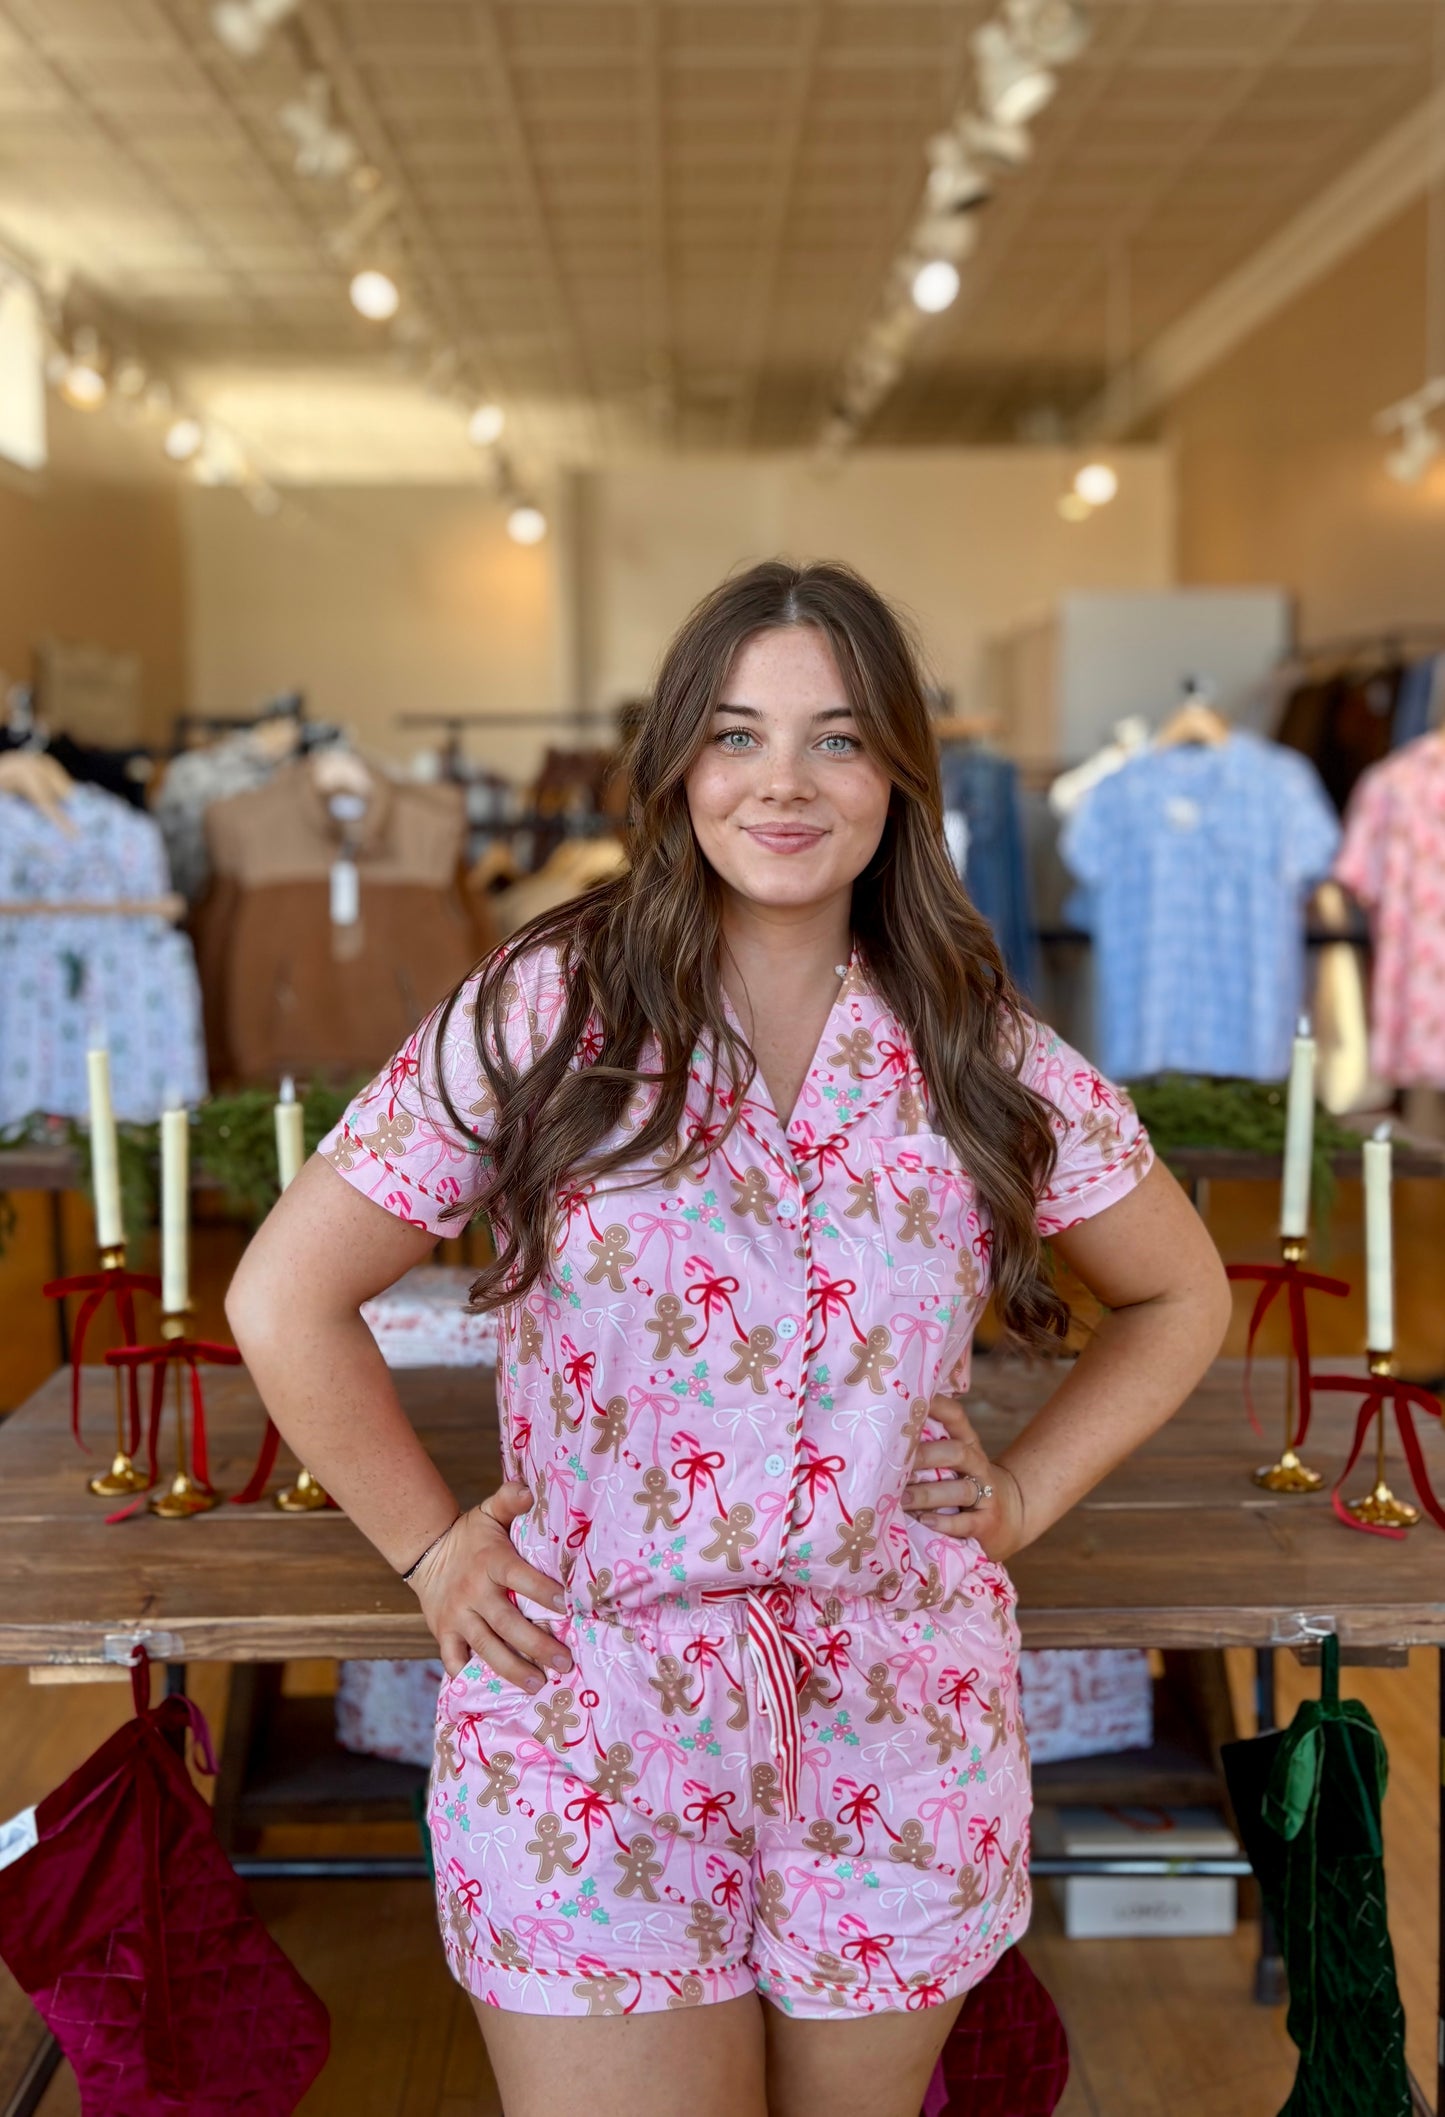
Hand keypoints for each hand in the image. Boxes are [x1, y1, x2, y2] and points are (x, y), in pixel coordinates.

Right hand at [409, 1481, 572, 1686]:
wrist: (427, 1553)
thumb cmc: (472, 1536)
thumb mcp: (489, 1513)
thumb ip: (510, 1500)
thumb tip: (529, 1491)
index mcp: (491, 1562)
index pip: (518, 1577)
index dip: (541, 1591)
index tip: (566, 1606)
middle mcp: (473, 1592)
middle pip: (507, 1623)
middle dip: (537, 1645)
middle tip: (564, 1662)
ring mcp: (457, 1616)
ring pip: (486, 1647)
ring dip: (512, 1668)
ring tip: (537, 1684)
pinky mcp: (444, 1633)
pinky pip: (454, 1659)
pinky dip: (470, 1675)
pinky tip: (494, 1692)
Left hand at [901, 1394, 1026, 1563]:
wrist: (1006, 1516)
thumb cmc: (962, 1484)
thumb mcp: (950, 1461)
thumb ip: (925, 1444)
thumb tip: (879, 1433)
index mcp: (967, 1442)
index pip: (955, 1417)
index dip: (936, 1406)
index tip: (907, 1403)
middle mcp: (978, 1464)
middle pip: (956, 1452)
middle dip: (925, 1457)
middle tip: (893, 1465)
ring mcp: (986, 1493)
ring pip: (959, 1490)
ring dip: (927, 1494)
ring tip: (901, 1499)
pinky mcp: (987, 1522)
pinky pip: (965, 1522)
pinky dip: (943, 1523)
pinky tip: (924, 1521)